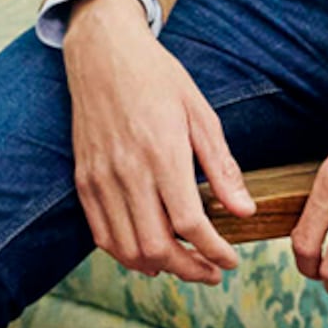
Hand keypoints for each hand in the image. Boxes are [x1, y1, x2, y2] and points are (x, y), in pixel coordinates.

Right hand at [60, 0, 253, 284]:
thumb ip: (221, 167)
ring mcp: (99, 178)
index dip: (213, 250)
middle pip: (155, 246)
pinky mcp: (83, 181)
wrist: (103, 54)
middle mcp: (126, 171)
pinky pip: (101, 234)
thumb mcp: (201, 114)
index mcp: (161, 152)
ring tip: (186, 265)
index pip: (188, 222)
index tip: (231, 260)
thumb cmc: (159, 79)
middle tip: (213, 272)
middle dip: (189, 269)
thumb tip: (245, 211)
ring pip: (126, 248)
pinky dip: (126, 253)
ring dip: (158, 267)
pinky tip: (149, 252)